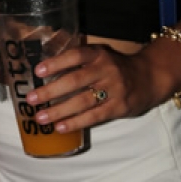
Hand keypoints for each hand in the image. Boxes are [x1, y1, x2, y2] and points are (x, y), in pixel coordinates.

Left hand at [25, 44, 174, 132]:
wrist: (150, 77)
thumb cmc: (115, 67)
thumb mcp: (99, 56)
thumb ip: (77, 61)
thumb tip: (43, 71)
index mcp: (98, 54)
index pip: (76, 55)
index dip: (56, 62)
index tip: (37, 71)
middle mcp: (106, 70)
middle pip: (76, 80)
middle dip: (51, 91)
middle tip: (30, 99)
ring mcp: (114, 89)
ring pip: (83, 101)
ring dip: (59, 110)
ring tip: (40, 118)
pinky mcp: (119, 107)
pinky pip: (94, 116)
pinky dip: (76, 122)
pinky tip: (60, 127)